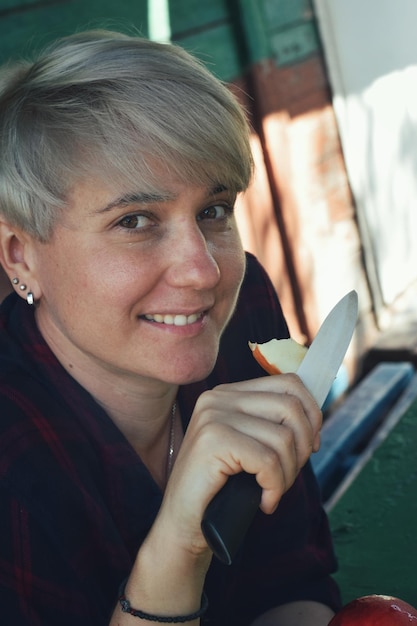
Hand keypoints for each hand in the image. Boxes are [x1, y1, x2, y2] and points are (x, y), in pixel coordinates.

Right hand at [160, 373, 321, 554]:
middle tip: (288, 477)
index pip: (288, 383)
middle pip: (290, 407)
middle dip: (303, 448)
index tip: (311, 446)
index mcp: (228, 393)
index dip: (311, 414)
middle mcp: (218, 398)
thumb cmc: (221, 489)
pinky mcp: (212, 441)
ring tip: (272, 492)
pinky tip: (264, 502)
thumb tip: (314, 417)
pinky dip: (275, 487)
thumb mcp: (250, 446)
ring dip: (288, 474)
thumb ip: (272, 424)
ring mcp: (213, 416)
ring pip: (283, 437)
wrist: (182, 524)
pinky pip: (268, 461)